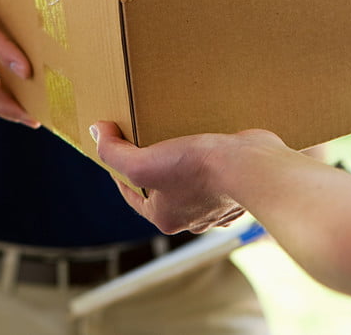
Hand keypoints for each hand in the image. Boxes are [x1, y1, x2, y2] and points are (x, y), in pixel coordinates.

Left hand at [90, 121, 284, 233]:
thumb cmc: (199, 169)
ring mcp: (217, 205)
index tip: (117, 146)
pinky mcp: (237, 189)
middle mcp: (192, 218)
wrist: (254, 168)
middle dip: (154, 166)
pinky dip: (212, 160)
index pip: (132, 195)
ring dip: (183, 162)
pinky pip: (218, 175)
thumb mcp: (144, 162)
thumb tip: (96, 132)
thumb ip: (114, 153)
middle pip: (162, 189)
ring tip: (180, 136)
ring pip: (190, 183)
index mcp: (165, 218)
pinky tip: (211, 141)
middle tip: (150, 138)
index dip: (119, 170)